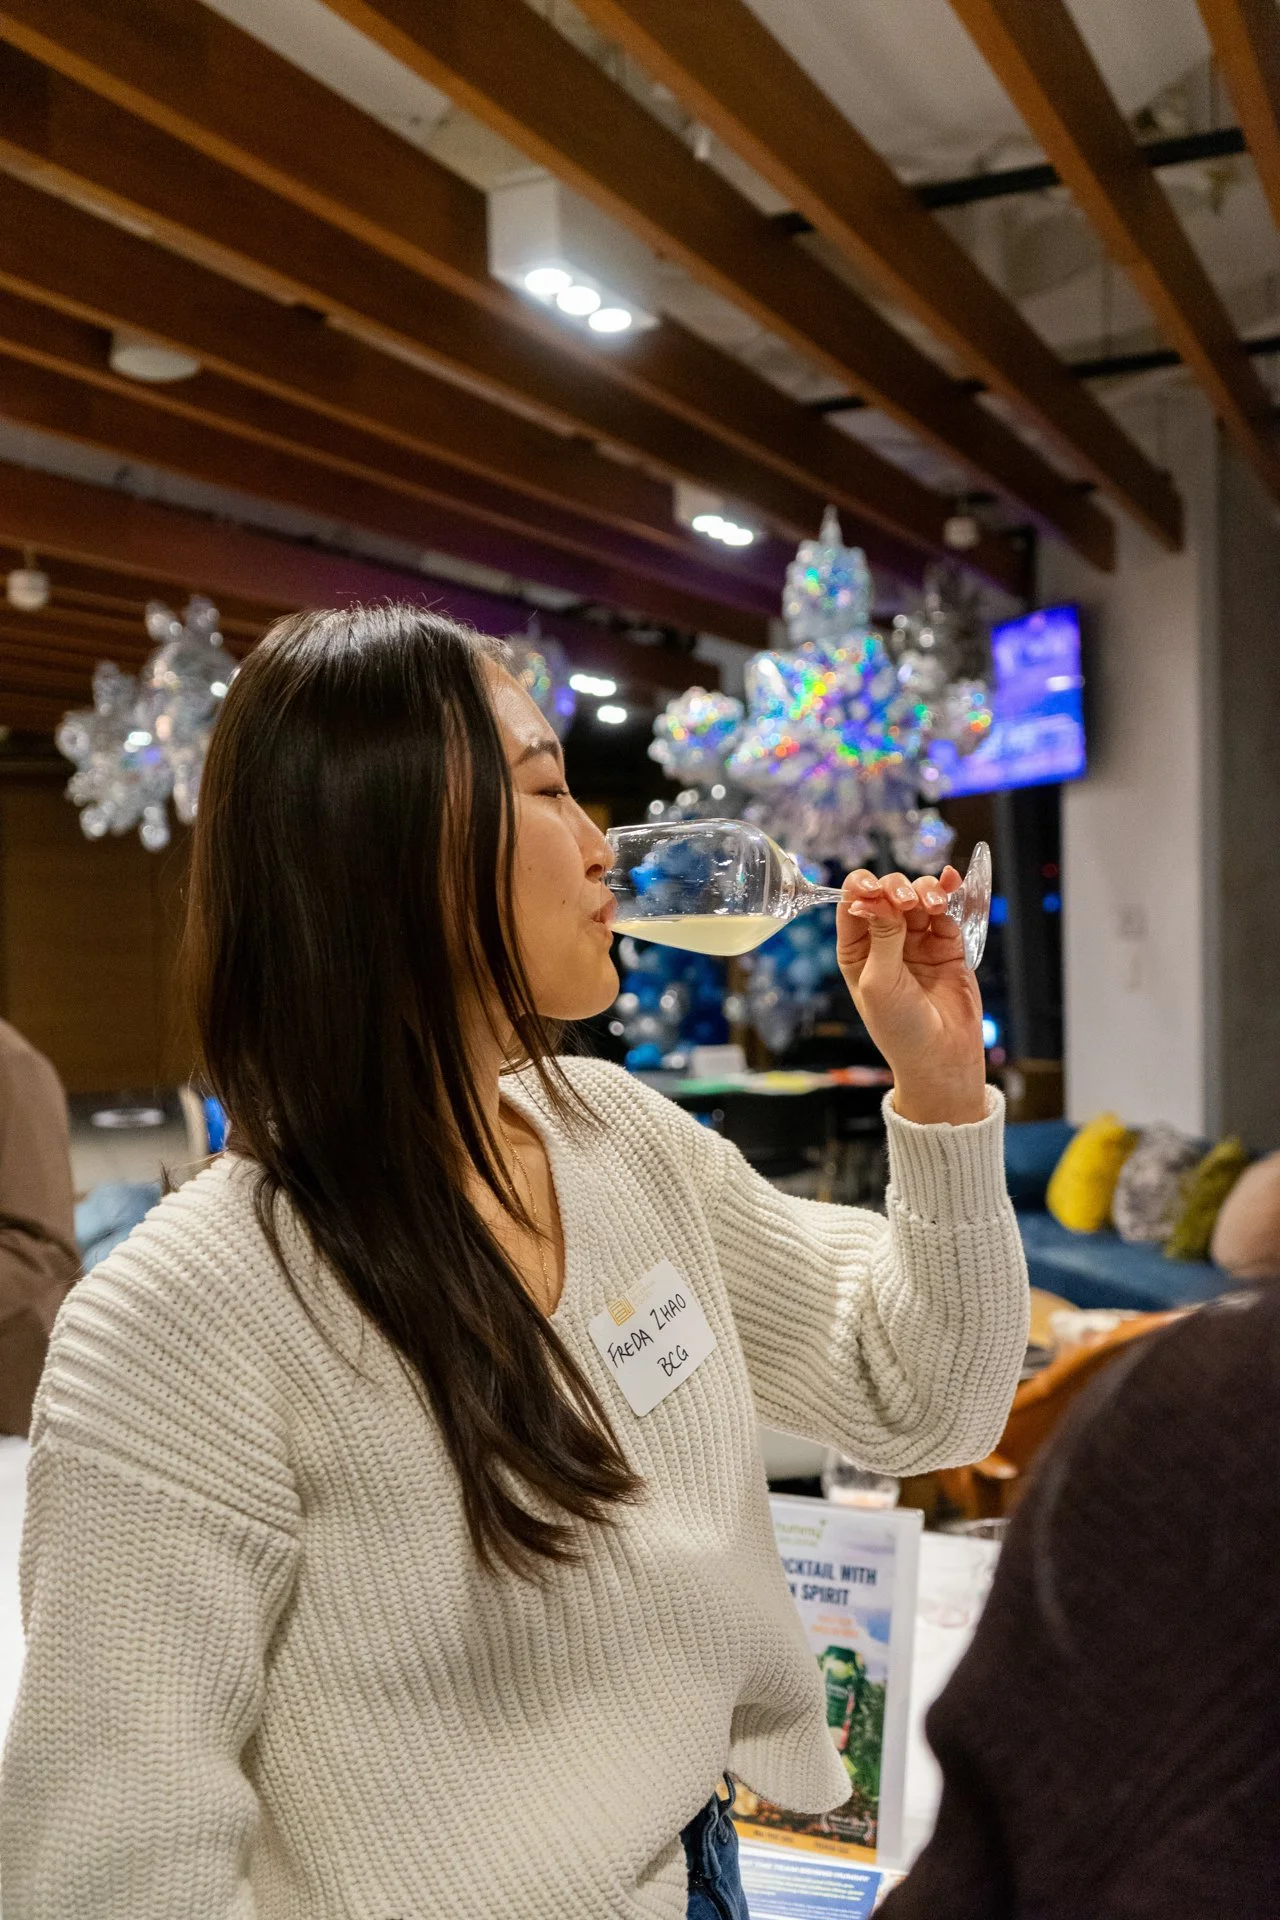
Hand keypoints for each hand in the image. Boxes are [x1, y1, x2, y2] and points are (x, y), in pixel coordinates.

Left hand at [837, 866, 987, 1125]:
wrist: (942, 1057)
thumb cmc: (900, 1027)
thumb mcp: (880, 981)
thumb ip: (883, 936)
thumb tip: (880, 896)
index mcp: (857, 951)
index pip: (853, 905)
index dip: (860, 888)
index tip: (871, 886)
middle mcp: (885, 942)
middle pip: (887, 895)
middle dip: (896, 890)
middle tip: (907, 903)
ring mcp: (917, 942)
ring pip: (917, 898)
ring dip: (924, 892)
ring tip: (933, 904)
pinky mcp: (947, 946)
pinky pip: (946, 912)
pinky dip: (946, 895)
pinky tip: (949, 885)